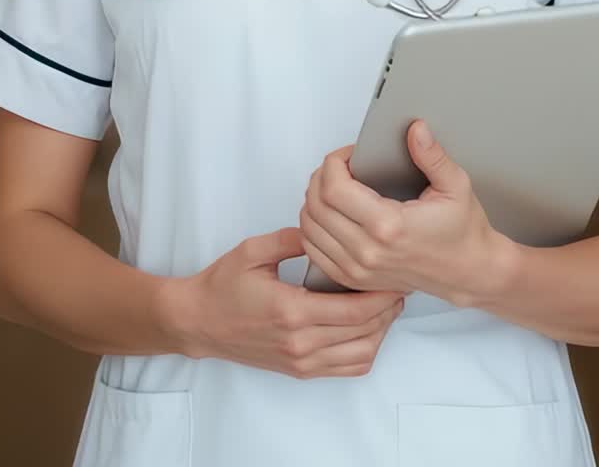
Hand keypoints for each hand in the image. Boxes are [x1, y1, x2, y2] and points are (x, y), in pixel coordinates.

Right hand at [163, 227, 404, 377]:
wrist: (198, 321)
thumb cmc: (223, 285)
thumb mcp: (255, 250)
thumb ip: (294, 238)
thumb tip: (326, 229)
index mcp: (292, 311)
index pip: (355, 310)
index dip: (383, 295)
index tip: (396, 275)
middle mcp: (300, 343)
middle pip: (365, 332)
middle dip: (389, 309)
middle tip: (399, 284)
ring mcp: (301, 361)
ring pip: (361, 355)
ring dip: (381, 332)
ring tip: (387, 305)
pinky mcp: (299, 370)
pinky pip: (346, 369)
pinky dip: (365, 351)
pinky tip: (367, 328)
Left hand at [299, 120, 510, 306]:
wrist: (468, 272)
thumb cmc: (462, 233)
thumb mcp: (456, 186)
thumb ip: (432, 155)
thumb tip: (416, 130)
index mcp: (390, 226)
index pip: (334, 189)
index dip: (333, 163)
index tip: (347, 155)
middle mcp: (368, 251)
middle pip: (316, 206)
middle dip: (321, 176)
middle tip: (339, 166)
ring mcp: (358, 269)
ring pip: (309, 228)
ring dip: (313, 201)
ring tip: (334, 187)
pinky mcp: (354, 279)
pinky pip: (314, 250)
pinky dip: (312, 227)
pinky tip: (328, 213)